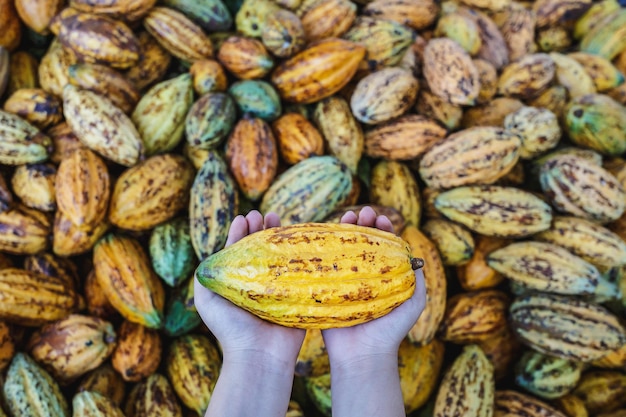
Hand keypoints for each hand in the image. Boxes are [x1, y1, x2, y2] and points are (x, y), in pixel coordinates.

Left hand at [194, 210, 305, 365]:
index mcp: (238, 281)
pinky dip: (300, 252)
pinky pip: (301, 270)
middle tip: (264, 214)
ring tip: (276, 217)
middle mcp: (258, 282)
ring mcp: (279, 288)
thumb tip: (215, 251)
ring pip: (281, 255)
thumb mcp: (206, 298)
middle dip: (262, 228)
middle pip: (262, 248)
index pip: (240, 250)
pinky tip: (299, 236)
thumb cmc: (229, 328)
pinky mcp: (297, 294)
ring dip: (280, 234)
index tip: (245, 217)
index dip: (242, 231)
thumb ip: (206, 274)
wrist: (258, 354)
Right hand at [322, 206, 426, 365]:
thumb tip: (413, 253)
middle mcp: (362, 275)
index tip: (381, 218)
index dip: (382, 229)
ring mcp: (343, 281)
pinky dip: (324, 246)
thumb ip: (417, 277)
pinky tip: (326, 233)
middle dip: (362, 224)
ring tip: (347, 215)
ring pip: (341, 248)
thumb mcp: (415, 300)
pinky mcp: (325, 289)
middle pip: (360, 242)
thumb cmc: (392, 329)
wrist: (364, 354)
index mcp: (382, 276)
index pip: (382, 245)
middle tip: (363, 212)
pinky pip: (323, 264)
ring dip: (343, 229)